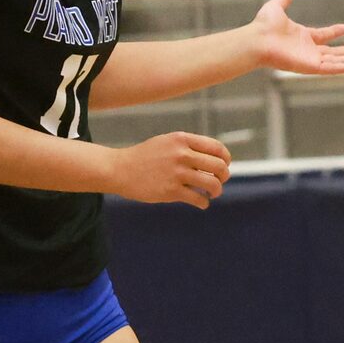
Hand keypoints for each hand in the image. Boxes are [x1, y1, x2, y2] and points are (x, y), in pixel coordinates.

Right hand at [109, 131, 230, 208]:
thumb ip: (188, 147)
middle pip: (218, 166)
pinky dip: (204, 202)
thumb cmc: (144, 157)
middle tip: (219, 181)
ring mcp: (176, 173)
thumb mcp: (166, 143)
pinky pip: (198, 199)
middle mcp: (181, 154)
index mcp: (181, 139)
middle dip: (224, 176)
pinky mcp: (170, 191)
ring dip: (216, 191)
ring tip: (212, 193)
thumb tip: (216, 160)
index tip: (223, 166)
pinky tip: (201, 202)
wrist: (118, 169)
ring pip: (212, 184)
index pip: (217, 148)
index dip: (225, 159)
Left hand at [249, 0, 343, 78]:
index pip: (322, 36)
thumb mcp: (275, 8)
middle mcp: (307, 50)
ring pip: (337, 62)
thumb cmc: (262, 27)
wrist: (256, 39)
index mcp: (301, 37)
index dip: (333, 33)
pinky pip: (331, 69)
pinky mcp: (309, 67)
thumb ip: (283, 0)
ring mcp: (309, 60)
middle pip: (334, 53)